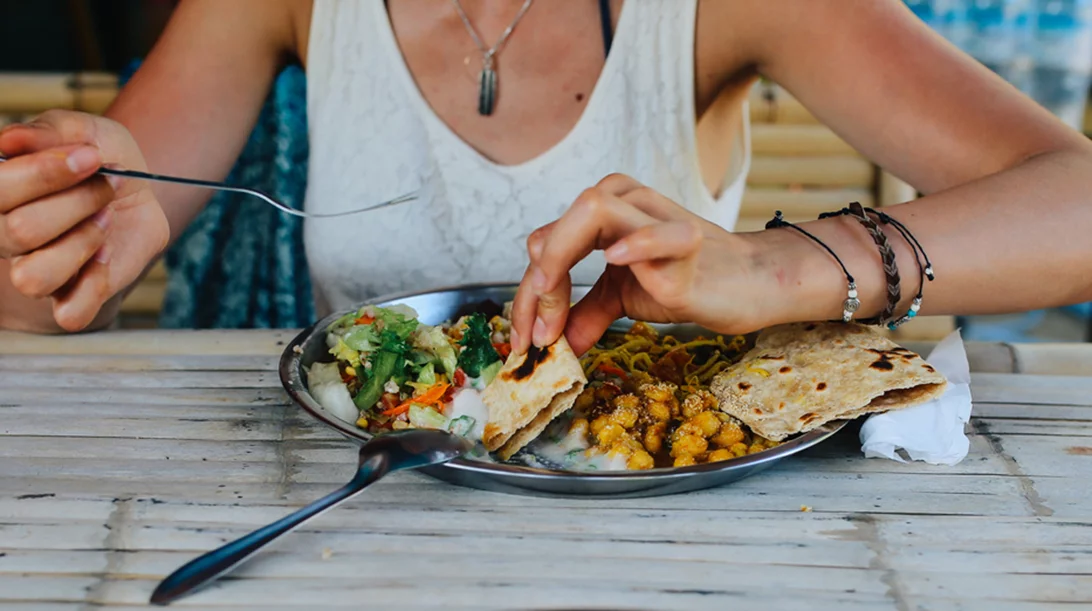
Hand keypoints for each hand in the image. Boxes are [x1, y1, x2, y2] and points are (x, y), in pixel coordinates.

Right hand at [0, 111, 168, 330]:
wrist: (135, 189)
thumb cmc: (99, 159)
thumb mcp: (82, 131)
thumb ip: (48, 132)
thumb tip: (10, 141)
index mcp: (0, 193)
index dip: (44, 173)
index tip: (90, 156)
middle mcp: (5, 235)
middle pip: (19, 232)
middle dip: (77, 202)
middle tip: (108, 183)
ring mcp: (36, 268)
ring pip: (33, 279)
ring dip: (81, 242)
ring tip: (106, 217)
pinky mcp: (73, 296)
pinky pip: (70, 314)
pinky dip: (93, 287)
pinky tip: (107, 255)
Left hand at [509, 174, 815, 355]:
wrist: (750, 284)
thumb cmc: (689, 279)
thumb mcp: (623, 296)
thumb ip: (585, 312)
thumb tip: (553, 344)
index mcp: (607, 210)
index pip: (548, 242)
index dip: (529, 294)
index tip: (526, 339)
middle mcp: (627, 202)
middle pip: (560, 224)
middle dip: (537, 283)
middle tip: (536, 333)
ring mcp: (658, 219)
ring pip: (594, 209)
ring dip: (562, 258)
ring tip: (553, 302)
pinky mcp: (688, 245)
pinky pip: (657, 234)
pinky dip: (634, 243)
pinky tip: (615, 258)